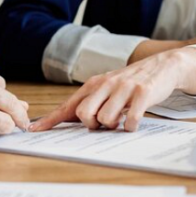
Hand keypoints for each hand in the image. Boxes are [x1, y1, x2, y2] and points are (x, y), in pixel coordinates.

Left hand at [31, 48, 195, 132]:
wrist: (162, 66)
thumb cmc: (129, 83)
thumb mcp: (106, 89)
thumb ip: (88, 103)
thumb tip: (64, 120)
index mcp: (93, 85)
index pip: (68, 105)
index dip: (50, 119)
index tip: (33, 130)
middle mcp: (106, 84)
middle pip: (83, 114)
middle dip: (91, 125)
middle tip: (104, 123)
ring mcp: (124, 88)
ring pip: (105, 119)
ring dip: (113, 126)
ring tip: (122, 118)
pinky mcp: (142, 93)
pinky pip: (130, 120)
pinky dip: (131, 126)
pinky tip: (134, 121)